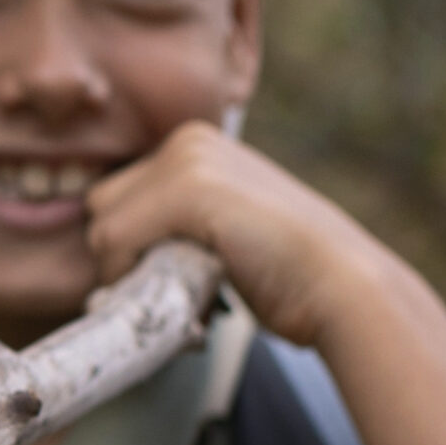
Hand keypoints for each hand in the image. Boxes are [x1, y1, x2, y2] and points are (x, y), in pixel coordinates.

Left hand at [84, 121, 393, 349]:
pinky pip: (114, 242)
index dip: (135, 252)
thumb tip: (118, 261)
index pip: (120, 200)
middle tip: (179, 297)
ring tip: (190, 302)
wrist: (342, 286)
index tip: (177, 286)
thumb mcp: (224, 230)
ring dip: (132, 278)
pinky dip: (134, 282)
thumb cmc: (289, 275)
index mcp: (195, 146)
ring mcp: (185, 160)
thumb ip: (177, 228)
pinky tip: (190, 302)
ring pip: (103, 230)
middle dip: (127, 261)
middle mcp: (186, 142)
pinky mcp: (187, 189)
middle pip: (103, 210)